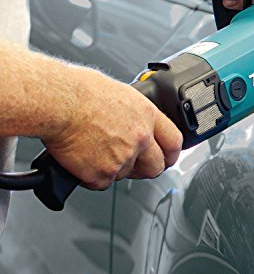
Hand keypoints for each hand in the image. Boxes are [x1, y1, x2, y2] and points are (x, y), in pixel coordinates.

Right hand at [42, 67, 182, 189]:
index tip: (168, 157)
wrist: (58, 103)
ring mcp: (122, 158)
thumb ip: (135, 114)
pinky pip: (102, 183)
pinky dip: (92, 176)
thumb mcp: (121, 94)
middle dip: (147, 169)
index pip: (174, 141)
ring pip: (126, 175)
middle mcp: (140, 138)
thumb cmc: (79, 91)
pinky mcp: (101, 174)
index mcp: (147, 115)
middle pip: (156, 166)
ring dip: (114, 168)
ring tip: (96, 151)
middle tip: (134, 165)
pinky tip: (83, 159)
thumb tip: (134, 121)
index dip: (172, 153)